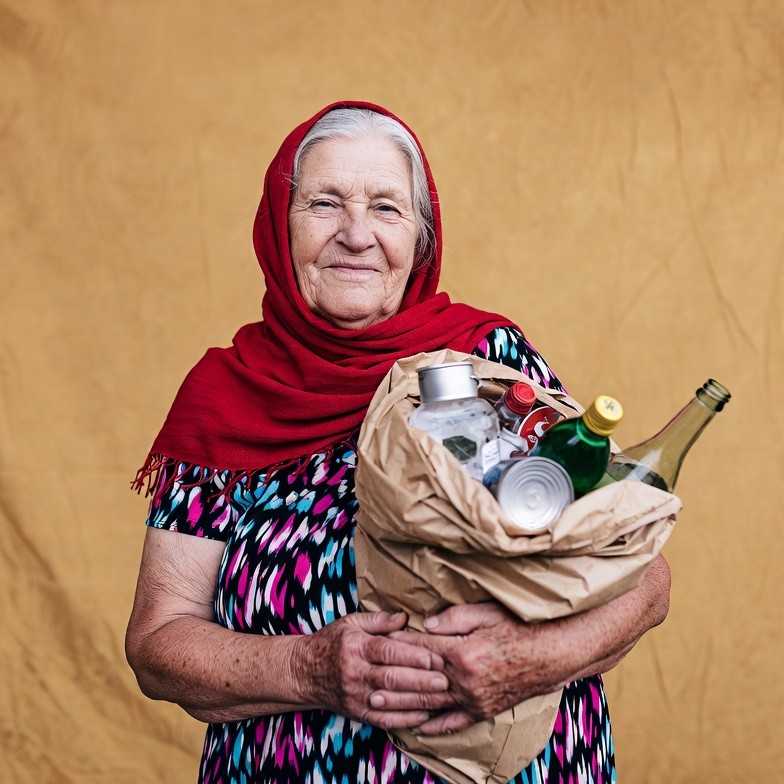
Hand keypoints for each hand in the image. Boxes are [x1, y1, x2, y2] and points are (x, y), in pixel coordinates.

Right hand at [302, 611, 452, 730]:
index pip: (385, 651)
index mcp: (355, 647)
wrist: (305, 672)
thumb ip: (379, 621)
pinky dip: (405, 719)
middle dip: (420, 680)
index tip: (433, 657)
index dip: (410, 655)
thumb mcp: (351, 623)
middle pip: (391, 678)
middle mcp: (355, 672)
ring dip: (418, 700)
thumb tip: (405, 618)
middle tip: (445, 680)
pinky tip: (424, 715)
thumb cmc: (333, 642)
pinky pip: (383, 719)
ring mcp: (356, 695)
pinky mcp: (357, 713)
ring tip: (442, 698)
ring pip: (390, 701)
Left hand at [386, 557, 670, 735]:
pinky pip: (455, 721)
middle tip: (364, 679)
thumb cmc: (523, 626)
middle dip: (390, 680)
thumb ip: (455, 618)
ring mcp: (475, 699)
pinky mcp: (485, 710)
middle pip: (420, 680)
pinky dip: (435, 725)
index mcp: (463, 652)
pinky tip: (417, 728)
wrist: (556, 652)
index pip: (422, 648)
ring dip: (402, 704)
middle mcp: (466, 680)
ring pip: (431, 704)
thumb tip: (426, 623)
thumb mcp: (488, 612)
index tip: (377, 645)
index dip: (398, 646)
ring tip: (376, 704)